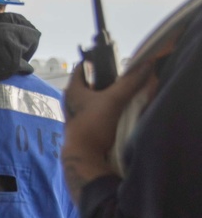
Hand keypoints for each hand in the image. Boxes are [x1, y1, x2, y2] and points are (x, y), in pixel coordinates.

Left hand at [61, 59, 155, 199]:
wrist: (85, 158)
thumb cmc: (93, 126)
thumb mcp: (113, 100)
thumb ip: (130, 82)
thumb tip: (146, 65)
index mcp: (73, 90)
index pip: (82, 68)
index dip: (96, 61)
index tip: (112, 60)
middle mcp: (72, 102)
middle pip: (91, 84)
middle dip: (107, 80)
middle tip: (123, 78)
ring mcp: (78, 116)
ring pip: (95, 100)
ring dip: (108, 96)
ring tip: (124, 94)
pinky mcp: (85, 127)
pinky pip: (98, 113)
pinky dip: (107, 110)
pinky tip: (120, 111)